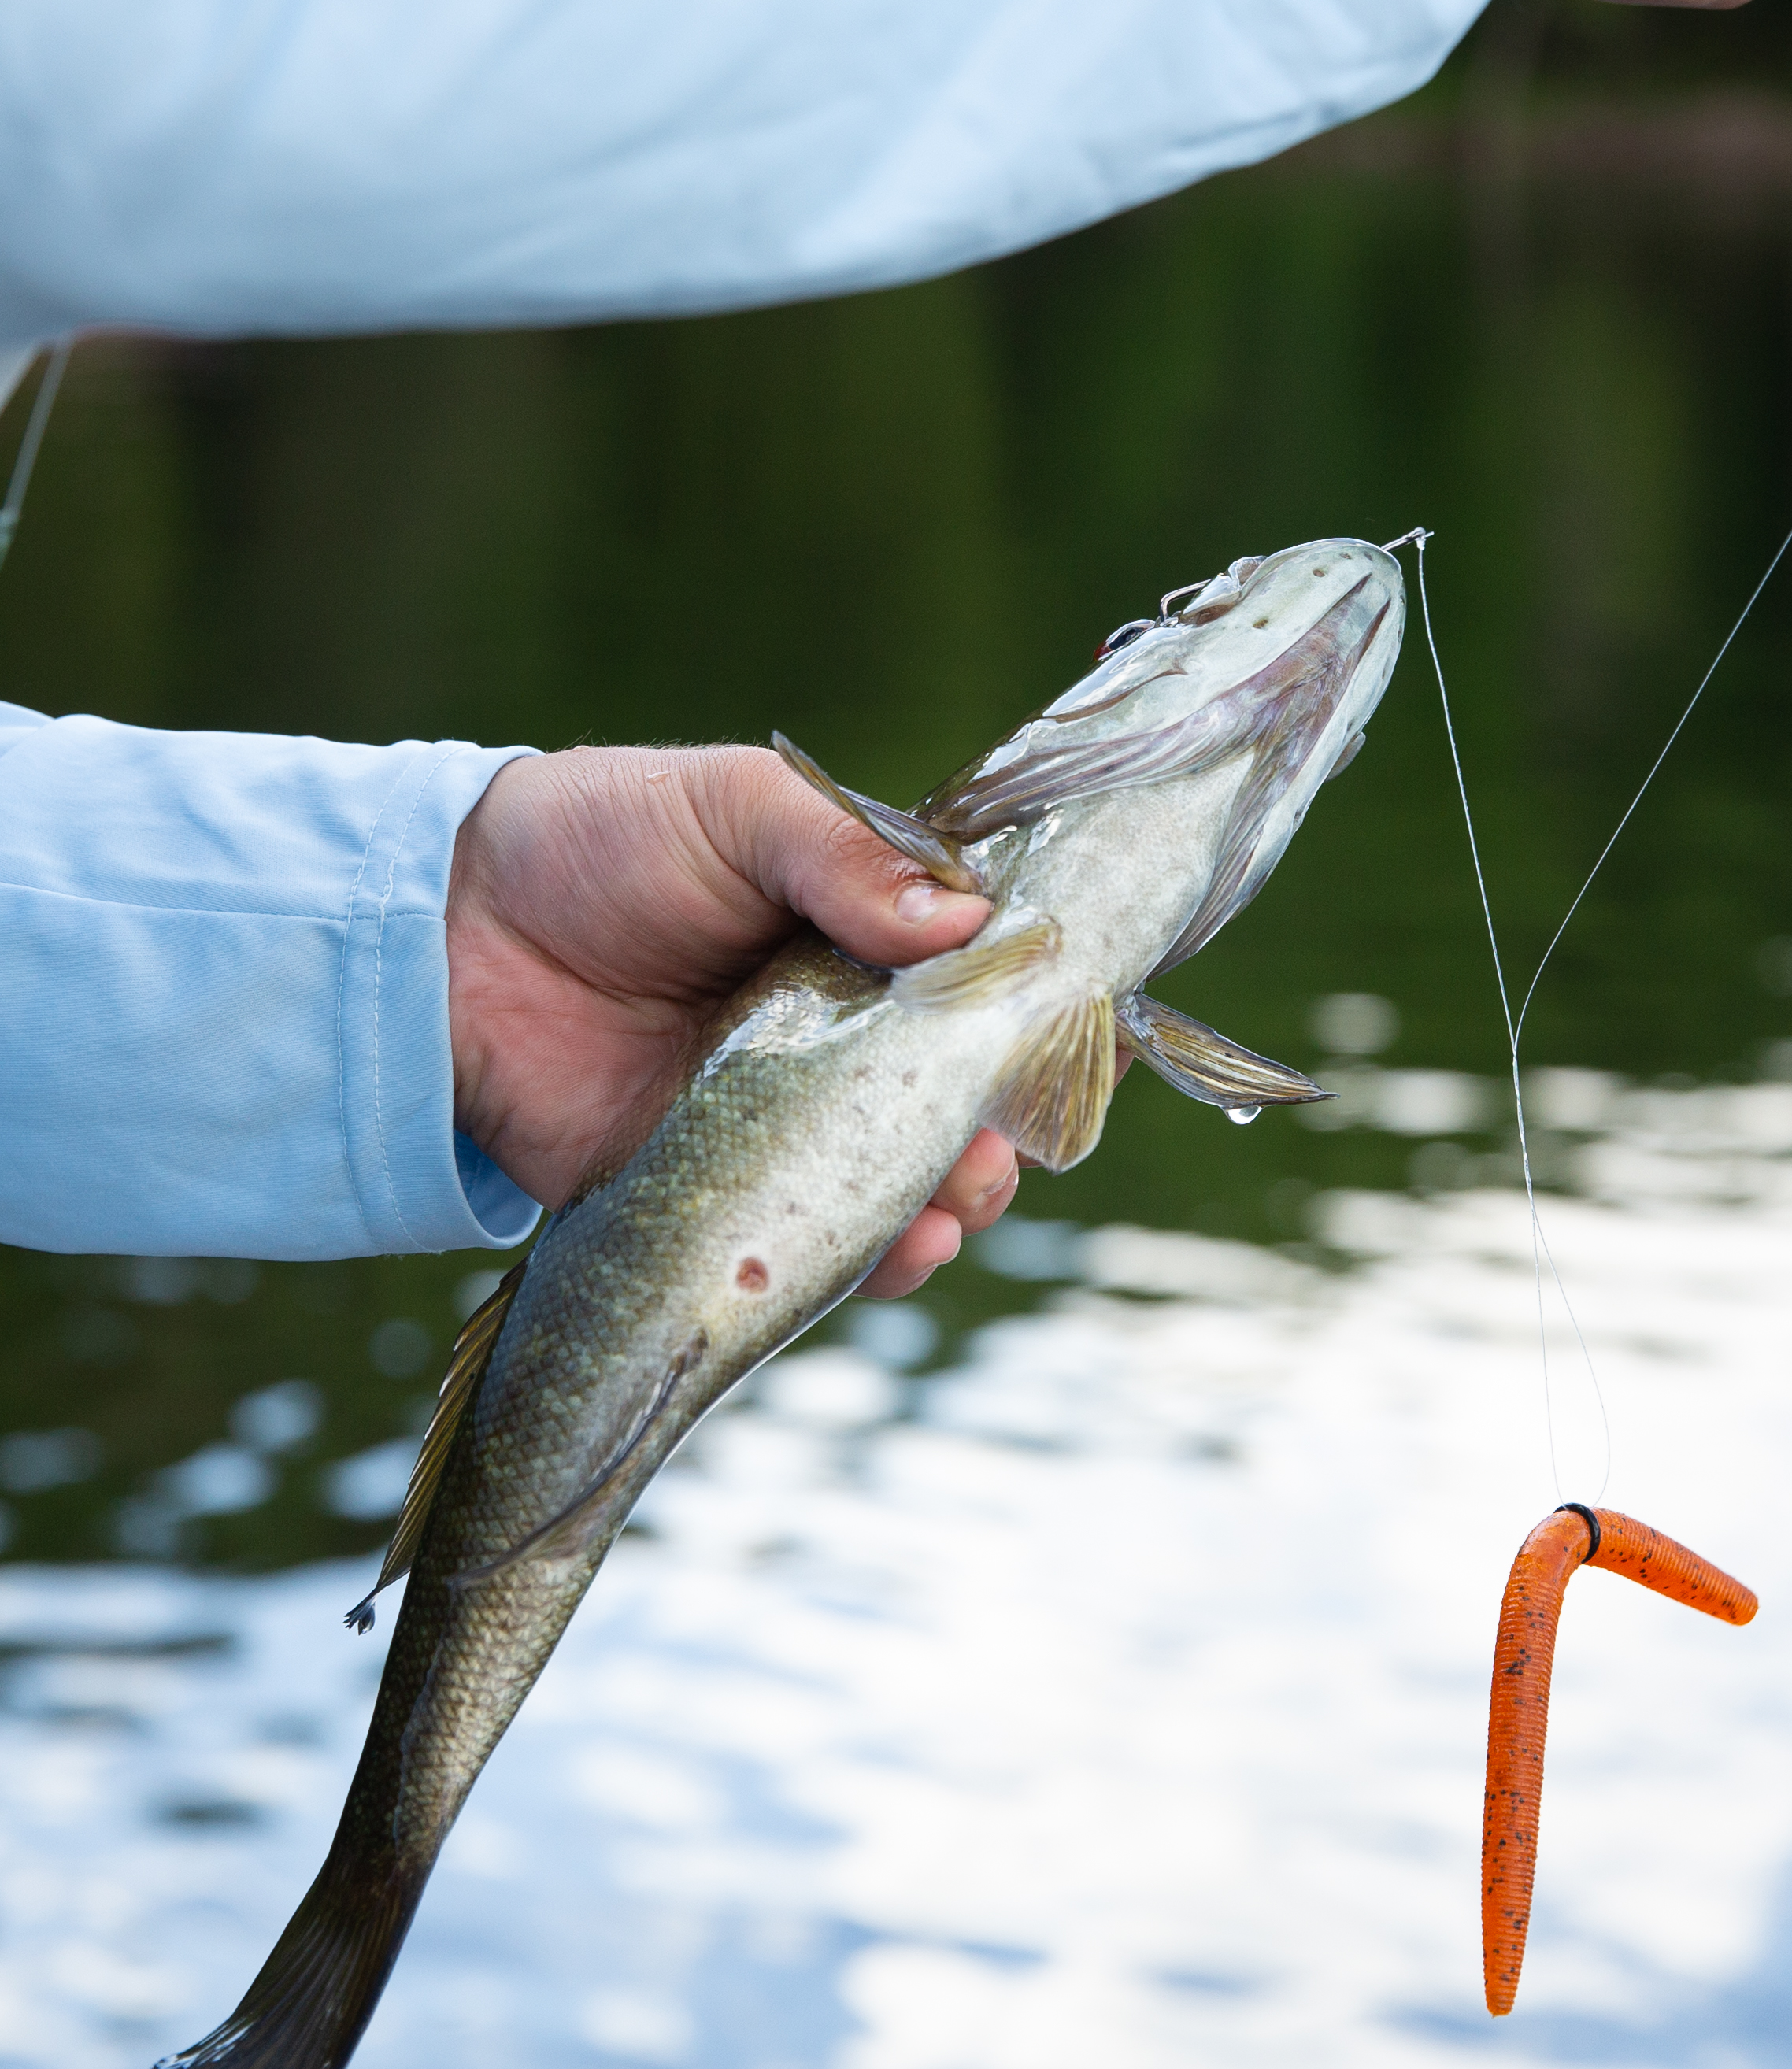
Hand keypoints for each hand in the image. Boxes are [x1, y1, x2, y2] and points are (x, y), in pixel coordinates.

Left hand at [446, 744, 1018, 1295]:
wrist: (446, 930)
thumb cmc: (597, 839)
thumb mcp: (737, 809)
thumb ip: (848, 861)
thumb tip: (965, 927)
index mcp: (855, 937)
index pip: (971, 982)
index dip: (1026, 1011)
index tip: (1067, 1030)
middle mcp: (832, 1036)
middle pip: (947, 1095)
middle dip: (996, 1124)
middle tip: (1006, 1134)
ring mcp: (775, 1120)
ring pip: (890, 1178)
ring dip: (944, 1197)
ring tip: (961, 1198)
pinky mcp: (708, 1195)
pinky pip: (797, 1243)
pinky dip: (856, 1259)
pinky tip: (899, 1249)